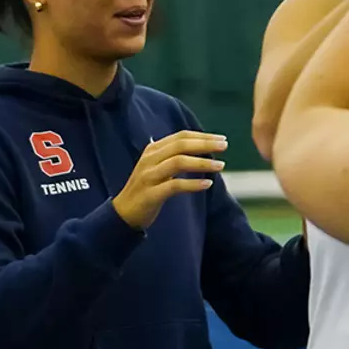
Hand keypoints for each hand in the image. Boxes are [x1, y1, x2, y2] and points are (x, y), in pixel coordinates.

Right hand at [112, 130, 226, 230]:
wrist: (123, 212)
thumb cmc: (145, 188)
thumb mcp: (156, 167)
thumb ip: (172, 156)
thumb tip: (198, 145)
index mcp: (152, 150)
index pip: (180, 137)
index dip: (202, 136)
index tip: (221, 139)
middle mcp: (149, 160)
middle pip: (180, 145)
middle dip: (205, 144)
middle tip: (225, 146)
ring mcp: (149, 176)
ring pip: (178, 162)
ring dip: (202, 162)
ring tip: (220, 166)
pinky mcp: (151, 194)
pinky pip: (174, 185)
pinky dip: (193, 184)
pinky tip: (207, 184)